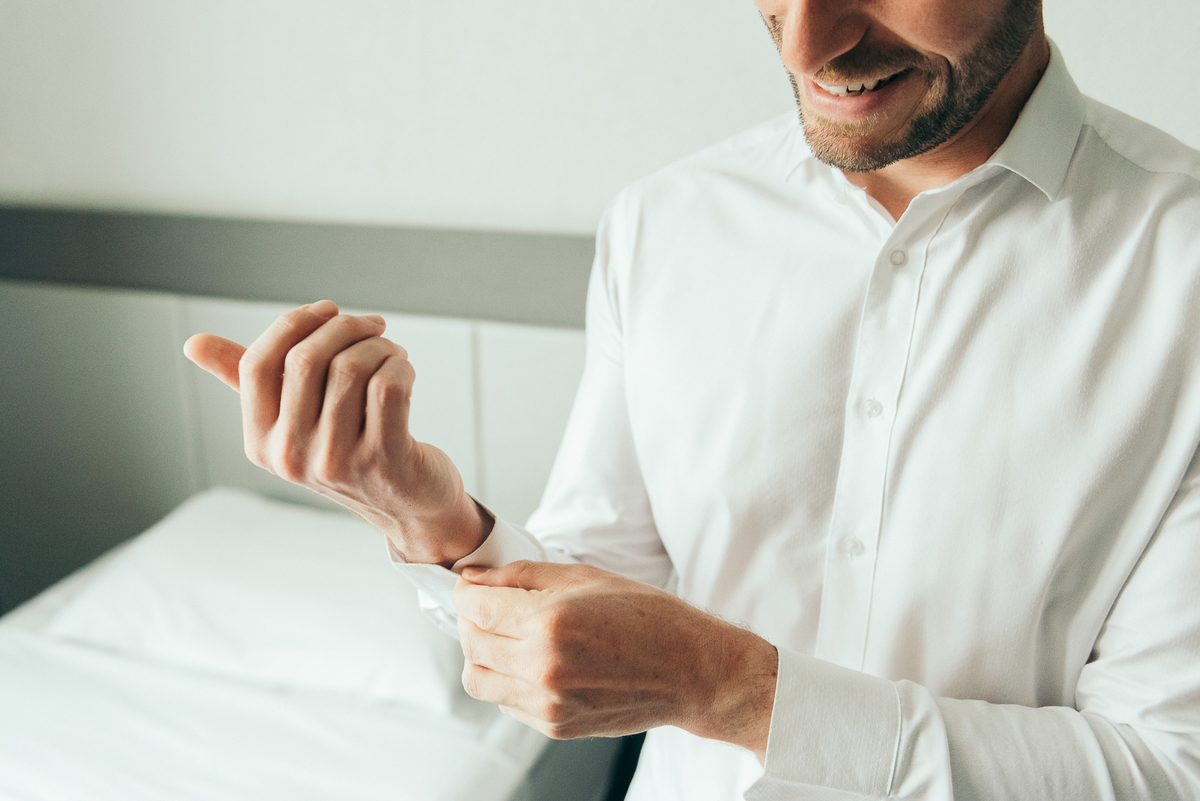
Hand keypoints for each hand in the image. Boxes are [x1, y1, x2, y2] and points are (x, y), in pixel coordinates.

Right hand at [183, 300, 489, 565]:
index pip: (257, 365)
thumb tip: (191, 343)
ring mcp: (337, 462)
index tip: (328, 310)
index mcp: (260, 443)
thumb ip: (248, 383)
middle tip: (374, 326)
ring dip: (379, 346)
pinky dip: (401, 364)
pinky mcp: (385, 460)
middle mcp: (291, 457)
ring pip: (351, 368)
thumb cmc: (351, 449)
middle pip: (305, 360)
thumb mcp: (295, 423)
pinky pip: (388, 386)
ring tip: (391, 351)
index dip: (293, 324)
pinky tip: (405, 367)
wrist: (408, 505)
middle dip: (345, 327)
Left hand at [452, 561, 777, 757]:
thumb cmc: (648, 617)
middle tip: (492, 606)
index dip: (466, 591)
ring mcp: (548, 703)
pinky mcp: (555, 725)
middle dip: (472, 620)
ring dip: (483, 654)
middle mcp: (544, 667)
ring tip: (511, 637)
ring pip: (478, 680)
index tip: (473, 586)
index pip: (475, 607)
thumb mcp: (585, 576)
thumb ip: (521, 575)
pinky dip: (507, 680)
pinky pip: (505, 702)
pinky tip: (536, 661)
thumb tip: (473, 578)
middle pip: (470, 644)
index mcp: (550, 622)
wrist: (691, 671)